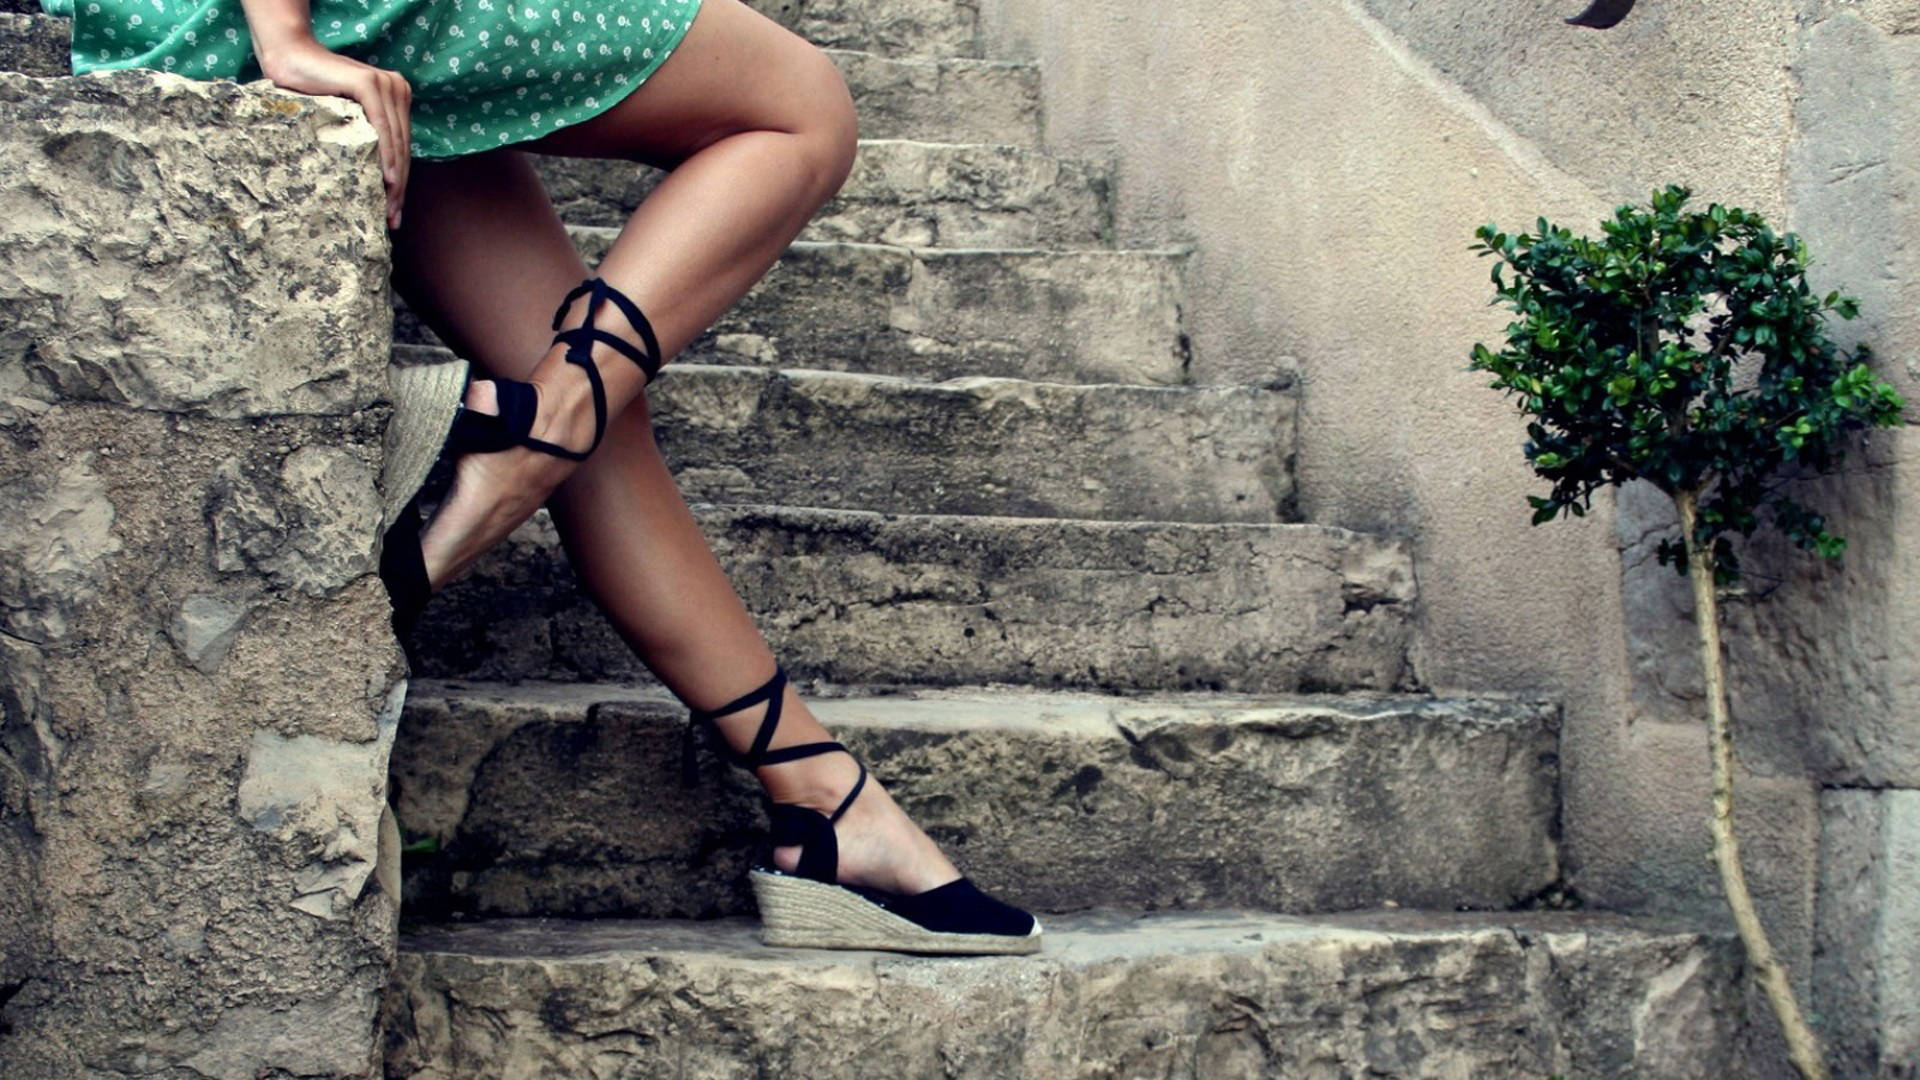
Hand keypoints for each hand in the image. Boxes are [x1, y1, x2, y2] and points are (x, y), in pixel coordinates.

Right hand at [256, 35, 411, 228]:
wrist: (289, 57)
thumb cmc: (311, 90)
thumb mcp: (347, 117)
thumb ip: (366, 135)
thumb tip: (377, 179)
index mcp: (396, 96)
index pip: (402, 146)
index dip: (401, 182)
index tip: (395, 213)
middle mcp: (397, 88)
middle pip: (402, 147)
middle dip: (399, 188)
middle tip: (393, 220)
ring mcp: (386, 84)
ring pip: (396, 141)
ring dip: (395, 179)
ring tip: (390, 209)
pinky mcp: (370, 84)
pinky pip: (383, 128)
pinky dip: (386, 155)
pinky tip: (388, 180)